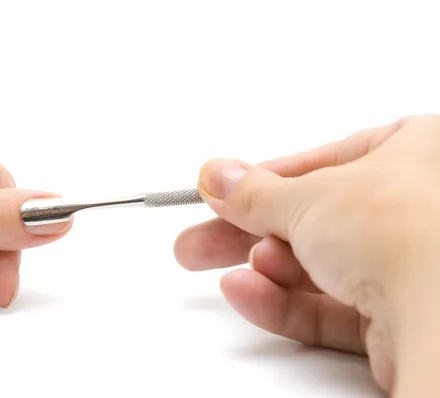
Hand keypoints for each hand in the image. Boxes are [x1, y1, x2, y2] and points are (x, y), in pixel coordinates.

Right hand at [175, 116, 439, 395]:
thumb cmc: (402, 226)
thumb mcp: (307, 197)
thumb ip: (255, 194)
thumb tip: (217, 179)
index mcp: (414, 152)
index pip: (320, 165)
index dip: (261, 183)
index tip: (218, 196)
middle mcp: (417, 208)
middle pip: (310, 220)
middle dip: (245, 235)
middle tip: (197, 245)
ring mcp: (410, 266)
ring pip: (318, 268)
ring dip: (267, 272)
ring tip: (236, 276)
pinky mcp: (400, 319)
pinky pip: (330, 308)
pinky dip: (284, 303)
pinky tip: (247, 294)